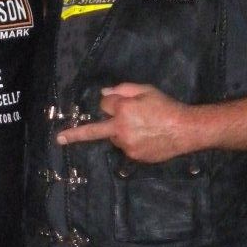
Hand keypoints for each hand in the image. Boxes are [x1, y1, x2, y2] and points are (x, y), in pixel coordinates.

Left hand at [56, 83, 191, 161]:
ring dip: (121, 132)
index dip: (110, 103)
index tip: (113, 102)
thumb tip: (104, 95)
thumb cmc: (167, 107)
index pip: (104, 105)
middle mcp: (121, 129)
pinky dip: (132, 142)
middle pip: (96, 129)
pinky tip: (148, 137)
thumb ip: (123, 90)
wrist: (186, 130)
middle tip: (59, 138)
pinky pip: (126, 147)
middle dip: (74, 134)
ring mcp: (127, 145)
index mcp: (123, 110)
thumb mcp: (146, 90)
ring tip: (144, 128)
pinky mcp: (134, 156)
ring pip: (115, 137)